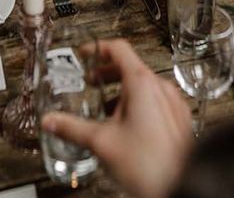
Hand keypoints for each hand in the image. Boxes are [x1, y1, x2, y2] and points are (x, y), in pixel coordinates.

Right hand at [41, 39, 192, 197]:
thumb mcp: (101, 142)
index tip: (85, 53)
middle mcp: (161, 88)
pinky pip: (158, 101)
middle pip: (131, 66)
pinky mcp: (180, 120)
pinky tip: (129, 126)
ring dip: (123, 90)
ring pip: (146, 85)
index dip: (98, 48)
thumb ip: (71, 128)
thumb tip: (50, 121)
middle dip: (108, 72)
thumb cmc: (148, 164)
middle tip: (92, 80)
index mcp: (142, 83)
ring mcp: (173, 103)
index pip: (119, 49)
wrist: (183, 186)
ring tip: (107, 108)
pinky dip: (140, 104)